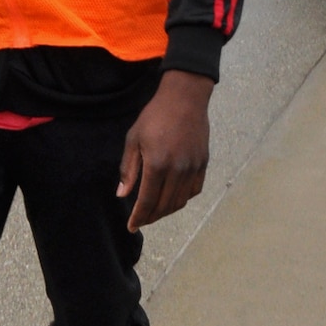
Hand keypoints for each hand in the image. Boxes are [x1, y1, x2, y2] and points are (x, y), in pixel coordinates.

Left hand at [118, 70, 213, 229]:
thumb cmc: (154, 116)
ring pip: (180, 201)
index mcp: (157, 164)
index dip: (139, 217)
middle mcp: (177, 170)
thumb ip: (128, 170)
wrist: (185, 98)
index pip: (147, 201)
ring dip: (166, 211)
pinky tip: (172, 197)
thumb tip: (122, 194)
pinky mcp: (202, 164)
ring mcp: (193, 168)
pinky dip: (182, 199)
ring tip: (155, 211)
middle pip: (165, 206)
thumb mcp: (134, 139)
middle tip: (141, 220)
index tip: (132, 227)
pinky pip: (194, 190)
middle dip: (151, 217)